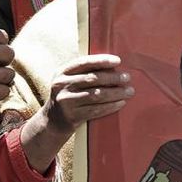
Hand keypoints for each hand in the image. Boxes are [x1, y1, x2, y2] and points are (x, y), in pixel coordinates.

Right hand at [18, 55, 131, 172]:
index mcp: (61, 72)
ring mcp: (66, 101)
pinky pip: (96, 110)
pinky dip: (111, 106)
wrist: (52, 121)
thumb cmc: (67, 96)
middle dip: (112, 78)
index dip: (101, 60)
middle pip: (92, 78)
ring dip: (116, 93)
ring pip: (96, 95)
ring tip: (129, 91)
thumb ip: (83, 73)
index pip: (83, 62)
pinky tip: (121, 103)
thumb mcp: (68, 81)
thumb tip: (113, 66)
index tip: (117, 61)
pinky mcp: (72, 116)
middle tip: (127, 78)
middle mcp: (61, 85)